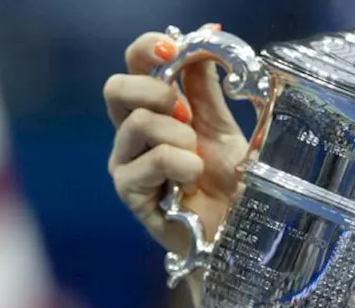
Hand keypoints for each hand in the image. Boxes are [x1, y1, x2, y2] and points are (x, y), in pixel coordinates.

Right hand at [105, 29, 247, 258]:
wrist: (239, 229)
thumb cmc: (229, 183)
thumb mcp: (223, 126)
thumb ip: (207, 86)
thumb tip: (208, 32)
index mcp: (153, 112)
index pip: (133, 66)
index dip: (147, 50)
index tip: (173, 49)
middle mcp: (131, 135)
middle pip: (115, 88)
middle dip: (157, 92)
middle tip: (188, 114)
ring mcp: (126, 164)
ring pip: (137, 123)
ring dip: (179, 137)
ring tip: (199, 161)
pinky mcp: (131, 193)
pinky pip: (151, 162)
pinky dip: (182, 166)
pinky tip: (193, 182)